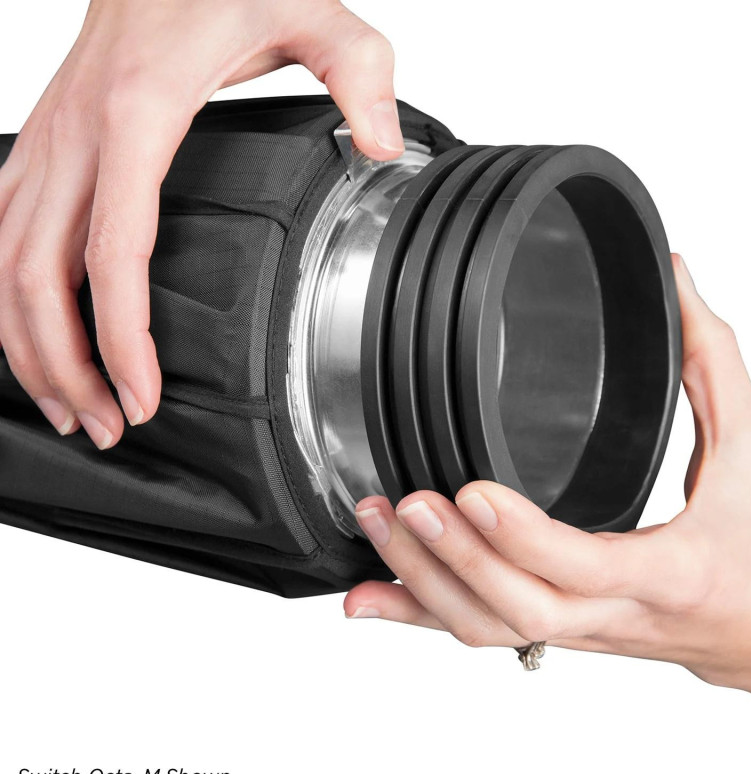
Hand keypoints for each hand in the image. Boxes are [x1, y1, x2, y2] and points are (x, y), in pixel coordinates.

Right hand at [0, 0, 401, 448]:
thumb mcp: (309, 11)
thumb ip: (358, 75)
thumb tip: (382, 150)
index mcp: (137, 116)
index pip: (114, 253)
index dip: (121, 338)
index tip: (142, 397)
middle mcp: (76, 135)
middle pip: (37, 278)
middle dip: (67, 367)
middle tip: (108, 426)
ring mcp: (49, 141)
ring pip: (1, 263)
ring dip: (26, 345)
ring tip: (70, 407)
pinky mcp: (45, 145)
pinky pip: (1, 232)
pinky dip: (6, 297)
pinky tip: (31, 337)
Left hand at [345, 255, 750, 708]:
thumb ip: (710, 361)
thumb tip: (678, 279)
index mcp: (668, 571)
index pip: (584, 564)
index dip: (521, 534)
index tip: (470, 488)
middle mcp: (613, 614)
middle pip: (517, 606)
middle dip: (452, 558)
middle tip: (404, 499)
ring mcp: (580, 632)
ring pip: (489, 627)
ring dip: (423, 582)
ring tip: (378, 522)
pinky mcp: (560, 633)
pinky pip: (482, 631)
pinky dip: (419, 614)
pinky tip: (370, 597)